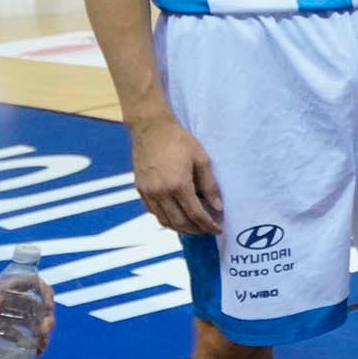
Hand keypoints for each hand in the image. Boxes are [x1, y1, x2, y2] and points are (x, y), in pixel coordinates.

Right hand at [130, 113, 223, 236]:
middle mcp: (161, 193)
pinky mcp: (140, 190)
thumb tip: (217, 207)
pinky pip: (154, 212)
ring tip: (194, 228)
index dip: (208, 225)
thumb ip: (210, 185)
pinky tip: (176, 217)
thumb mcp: (201, 159)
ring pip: (165, 221)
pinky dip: (166, 219)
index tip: (217, 229)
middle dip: (196, 230)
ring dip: (181, 229)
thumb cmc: (178, 140)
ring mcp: (148, 193)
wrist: (151, 128)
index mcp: (178, 185)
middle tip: (207, 230)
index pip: (196, 214)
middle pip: (180, 222)